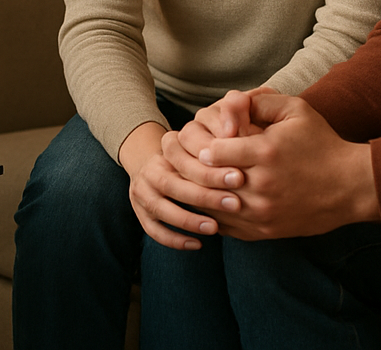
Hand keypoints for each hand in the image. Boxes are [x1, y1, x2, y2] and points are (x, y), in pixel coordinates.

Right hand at [120, 121, 242, 250]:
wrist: (154, 163)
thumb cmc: (189, 154)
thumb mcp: (199, 142)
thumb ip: (217, 142)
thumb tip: (237, 135)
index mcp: (164, 150)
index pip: (186, 160)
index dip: (213, 170)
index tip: (239, 177)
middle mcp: (151, 171)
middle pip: (174, 185)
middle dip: (207, 196)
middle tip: (235, 204)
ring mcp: (142, 193)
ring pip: (163, 210)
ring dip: (190, 220)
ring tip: (215, 227)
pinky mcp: (140, 214)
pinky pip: (155, 231)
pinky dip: (175, 240)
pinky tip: (198, 244)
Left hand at [168, 94, 379, 239]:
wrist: (350, 187)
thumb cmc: (321, 143)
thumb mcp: (295, 110)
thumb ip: (260, 101)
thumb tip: (229, 99)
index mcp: (266, 152)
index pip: (214, 150)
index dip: (202, 143)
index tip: (196, 139)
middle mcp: (261, 185)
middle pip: (207, 180)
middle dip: (189, 168)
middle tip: (176, 158)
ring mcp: (262, 213)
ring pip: (212, 207)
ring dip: (196, 194)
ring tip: (184, 180)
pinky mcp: (265, 231)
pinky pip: (226, 227)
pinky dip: (211, 215)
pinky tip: (206, 202)